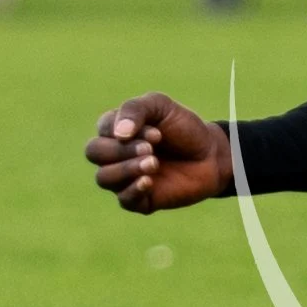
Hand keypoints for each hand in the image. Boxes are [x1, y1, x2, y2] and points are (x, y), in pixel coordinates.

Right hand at [85, 92, 232, 213]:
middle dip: (121, 150)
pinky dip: (133, 190)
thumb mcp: (161, 106)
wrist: (212, 155)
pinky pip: (123, 200)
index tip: (158, 132)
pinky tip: (149, 181)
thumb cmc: (184, 128)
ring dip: (126, 169)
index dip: (124, 131)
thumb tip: (118, 133)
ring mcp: (125, 178)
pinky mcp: (140, 199)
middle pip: (94, 153)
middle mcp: (115, 155)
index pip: (102, 131)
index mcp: (116, 130)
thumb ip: (135, 109)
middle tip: (151, 148)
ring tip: (154, 163)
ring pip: (104, 178)